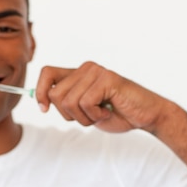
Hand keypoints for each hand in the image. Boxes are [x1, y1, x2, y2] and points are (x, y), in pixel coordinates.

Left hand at [35, 61, 167, 133]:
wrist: (146, 116)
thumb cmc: (117, 114)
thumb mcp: (85, 111)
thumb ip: (67, 104)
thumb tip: (43, 101)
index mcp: (79, 74)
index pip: (47, 73)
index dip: (40, 92)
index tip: (44, 109)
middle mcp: (86, 68)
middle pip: (56, 94)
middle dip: (69, 115)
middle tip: (89, 116)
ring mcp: (96, 72)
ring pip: (69, 102)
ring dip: (84, 118)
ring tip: (101, 114)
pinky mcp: (107, 79)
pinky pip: (85, 103)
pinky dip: (95, 115)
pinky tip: (108, 111)